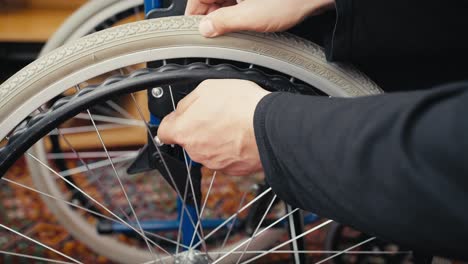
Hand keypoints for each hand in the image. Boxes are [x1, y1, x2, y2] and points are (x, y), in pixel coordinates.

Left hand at [157, 80, 269, 175]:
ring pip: (209, 150)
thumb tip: (182, 109)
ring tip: (234, 123)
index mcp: (185, 131)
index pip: (164, 132)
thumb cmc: (242, 106)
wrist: (271, 127)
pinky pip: (228, 158)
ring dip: (217, 139)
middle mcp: (197, 152)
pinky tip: (243, 135)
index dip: (172, 123)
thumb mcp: (207, 88)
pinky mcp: (234, 170)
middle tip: (217, 114)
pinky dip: (233, 149)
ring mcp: (216, 163)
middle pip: (189, 140)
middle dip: (199, 129)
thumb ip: (188, 102)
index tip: (178, 120)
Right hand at [185, 0, 334, 36]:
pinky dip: (239, 12)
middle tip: (216, 37)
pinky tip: (245, 24)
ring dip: (226, 16)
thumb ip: (223, 23)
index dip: (194, 15)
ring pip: (226, 1)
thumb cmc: (289, 0)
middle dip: (213, 17)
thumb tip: (205, 29)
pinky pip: (239, 1)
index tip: (195, 31)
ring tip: (234, 32)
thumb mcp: (250, 17)